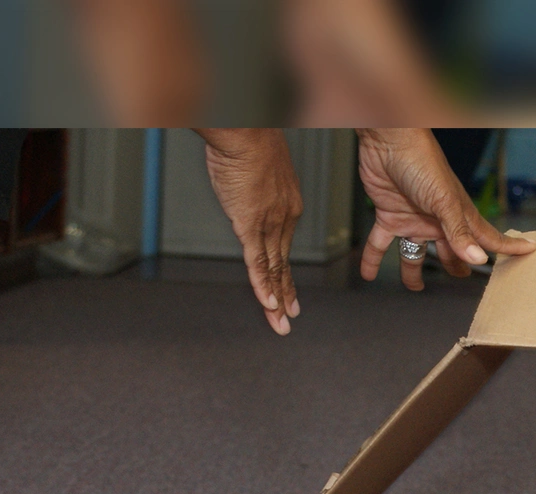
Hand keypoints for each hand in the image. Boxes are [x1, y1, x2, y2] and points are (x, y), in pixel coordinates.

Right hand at [197, 128, 303, 334]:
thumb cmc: (249, 138)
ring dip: (276, 298)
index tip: (286, 289)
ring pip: (274, 269)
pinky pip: (259, 263)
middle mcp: (284, 218)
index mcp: (288, 205)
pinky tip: (269, 304)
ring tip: (280, 322)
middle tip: (289, 316)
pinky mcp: (252, 225)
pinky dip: (264, 286)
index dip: (285, 272)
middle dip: (286, 293)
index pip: (284, 247)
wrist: (245, 130)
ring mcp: (269, 224)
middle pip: (283, 264)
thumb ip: (254, 186)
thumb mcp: (257, 167)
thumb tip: (246, 187)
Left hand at [356, 128, 535, 291]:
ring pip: (415, 252)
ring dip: (412, 270)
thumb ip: (458, 232)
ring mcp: (413, 218)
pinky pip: (381, 243)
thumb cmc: (420, 161)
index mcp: (458, 215)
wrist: (387, 140)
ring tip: (414, 287)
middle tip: (460, 279)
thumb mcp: (443, 200)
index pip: (487, 236)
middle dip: (456, 265)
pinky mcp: (389, 215)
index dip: (507, 246)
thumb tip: (477, 260)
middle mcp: (438, 220)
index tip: (528, 251)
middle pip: (450, 250)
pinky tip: (368, 273)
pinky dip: (373, 258)